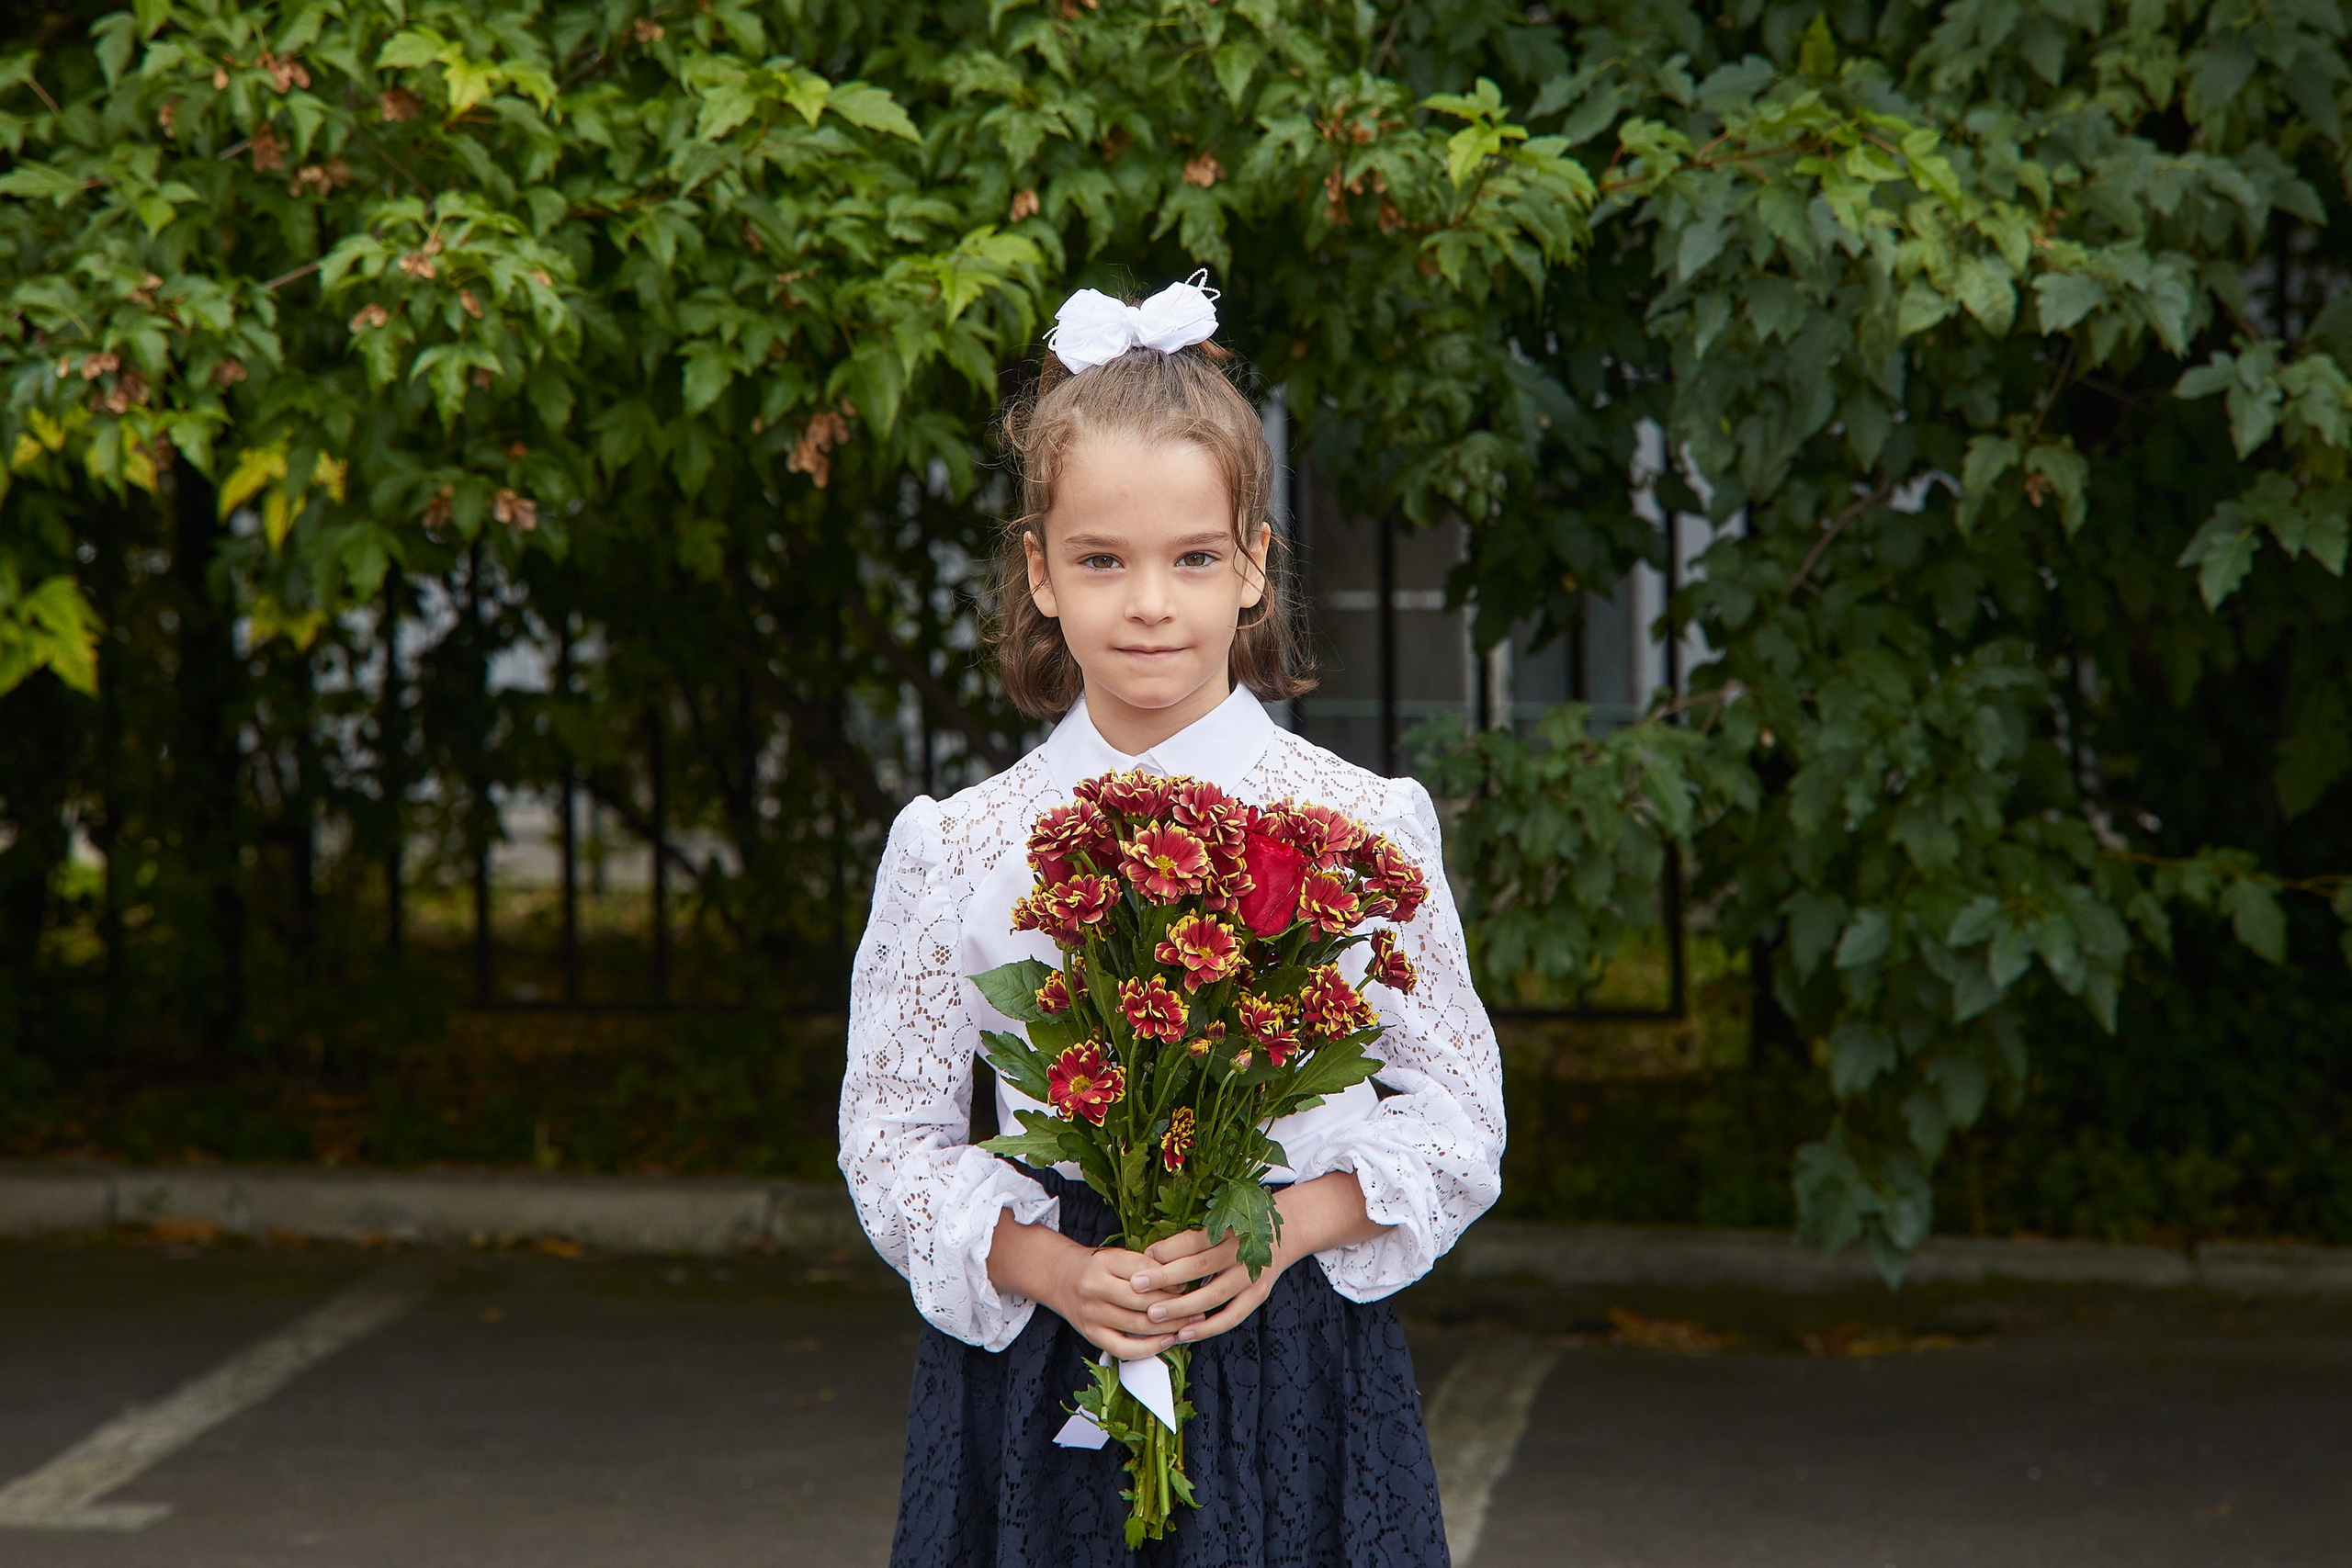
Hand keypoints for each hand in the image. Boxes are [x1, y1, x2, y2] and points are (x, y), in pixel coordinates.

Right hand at [986, 1215, 1204, 1358]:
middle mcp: (1096, 1288)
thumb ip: (1145, 1266)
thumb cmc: (1097, 1266)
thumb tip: (1180, 1283)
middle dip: (1175, 1306)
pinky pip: (1123, 1348)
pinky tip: (1166, 1341)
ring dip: (1168, 1327)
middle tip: (1198, 1308)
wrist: (1060, 1278)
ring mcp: (1092, 1314)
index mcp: (1104, 1263)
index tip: (1188, 1282)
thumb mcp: (1117, 1255)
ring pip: (1137, 1325)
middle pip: (1143, 1300)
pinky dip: (1148, 1348)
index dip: (1170, 1279)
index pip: (1145, 1271)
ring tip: (1190, 1324)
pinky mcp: (1092, 1335)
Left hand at [1131, 1171, 1390, 1346]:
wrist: (1289, 1229)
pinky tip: (1184, 1333)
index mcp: (1232, 1225)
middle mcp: (1244, 1250)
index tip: (1143, 1257)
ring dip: (1182, 1307)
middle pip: (1200, 1266)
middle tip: (1137, 1286)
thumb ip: (1191, 1235)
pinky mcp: (1260, 1294)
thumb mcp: (1223, 1216)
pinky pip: (1232, 1316)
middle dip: (1166, 1278)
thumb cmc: (1243, 1223)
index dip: (1169, 1249)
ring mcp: (1254, 1275)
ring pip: (1214, 1295)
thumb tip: (1150, 1253)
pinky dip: (1208, 1327)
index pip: (1196, 1239)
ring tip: (1153, 1315)